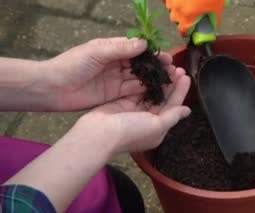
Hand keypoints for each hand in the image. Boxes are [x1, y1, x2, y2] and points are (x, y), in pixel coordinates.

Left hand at [41, 37, 172, 111]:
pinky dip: (146, 92)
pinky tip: (158, 94)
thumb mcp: (96, 52)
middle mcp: (116, 64)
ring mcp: (116, 80)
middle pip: (142, 65)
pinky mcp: (114, 95)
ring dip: (154, 80)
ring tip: (170, 83)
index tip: (167, 58)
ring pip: (140, 79)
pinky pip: (133, 93)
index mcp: (111, 49)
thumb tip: (144, 44)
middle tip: (174, 72)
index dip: (153, 53)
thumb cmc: (71, 65)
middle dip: (157, 68)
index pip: (137, 49)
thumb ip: (120, 48)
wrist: (51, 88)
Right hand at [78, 65, 190, 153]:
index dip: (180, 91)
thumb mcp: (156, 126)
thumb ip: (172, 117)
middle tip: (178, 68)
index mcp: (158, 128)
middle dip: (171, 83)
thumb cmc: (130, 132)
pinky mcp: (123, 102)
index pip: (173, 106)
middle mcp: (149, 119)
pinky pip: (137, 90)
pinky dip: (144, 81)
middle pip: (163, 98)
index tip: (186, 76)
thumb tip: (187, 110)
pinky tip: (150, 70)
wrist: (99, 133)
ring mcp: (135, 110)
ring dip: (159, 80)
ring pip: (151, 92)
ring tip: (167, 66)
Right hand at [164, 0, 228, 37]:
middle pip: (175, 19)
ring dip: (177, 7)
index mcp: (188, 16)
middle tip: (190, 14)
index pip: (182, 31)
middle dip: (181, 19)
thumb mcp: (217, 7)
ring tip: (187, 2)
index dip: (186, 32)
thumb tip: (212, 27)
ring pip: (170, 6)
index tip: (189, 31)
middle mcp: (176, 8)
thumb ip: (213, 19)